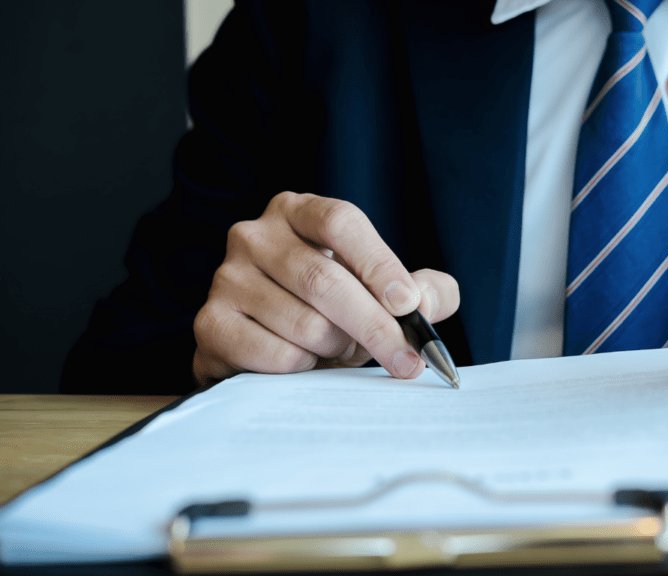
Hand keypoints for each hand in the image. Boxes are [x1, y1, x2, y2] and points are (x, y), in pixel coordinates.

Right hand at [192, 192, 459, 385]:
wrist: (269, 347)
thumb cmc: (335, 309)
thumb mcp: (385, 291)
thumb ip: (424, 290)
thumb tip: (426, 302)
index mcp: (299, 212)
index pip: (340, 222)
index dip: (378, 263)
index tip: (408, 304)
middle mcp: (254, 235)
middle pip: (323, 279)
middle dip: (374, 326)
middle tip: (406, 360)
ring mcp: (226, 277)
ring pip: (304, 324)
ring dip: (337, 349)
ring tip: (339, 349)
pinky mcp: (210, 324)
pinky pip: (276, 355)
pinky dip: (305, 368)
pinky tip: (304, 361)